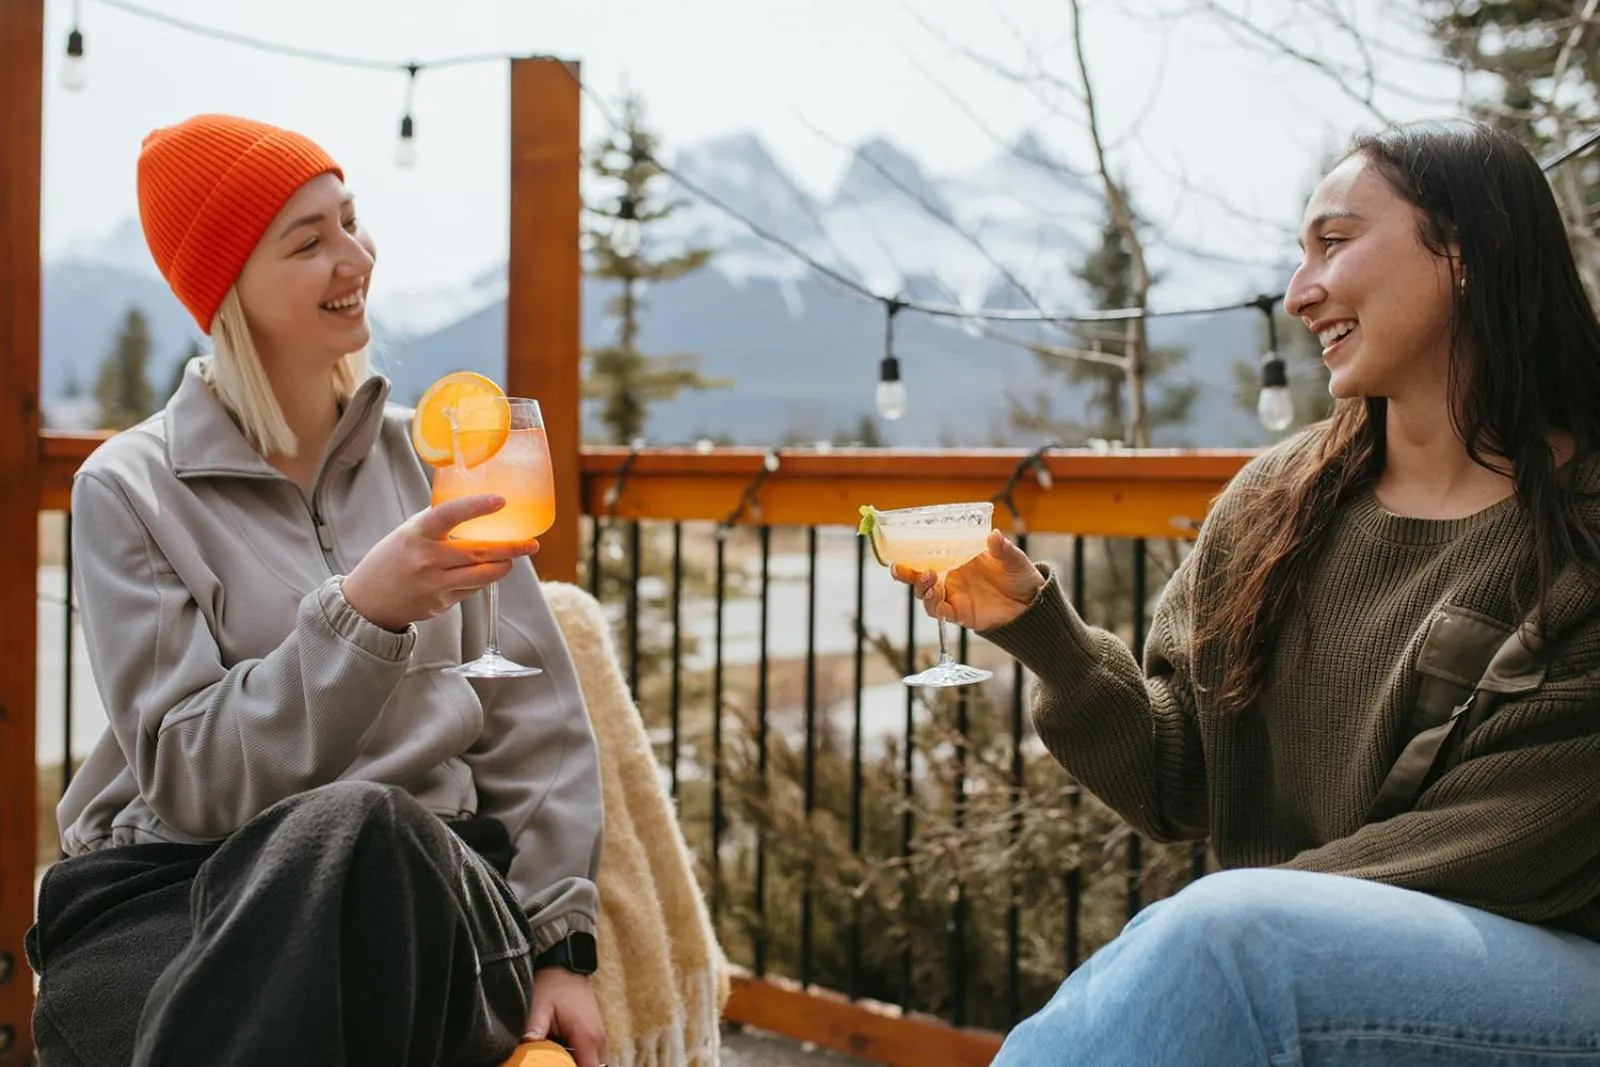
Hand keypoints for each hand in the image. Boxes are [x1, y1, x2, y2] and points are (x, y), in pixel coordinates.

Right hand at [339, 494, 538, 631]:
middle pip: (479, 552)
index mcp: (417, 534)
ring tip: (513, 558)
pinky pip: (472, 589)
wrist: (366, 601)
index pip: (450, 515)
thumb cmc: (392, 559)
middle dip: (511, 548)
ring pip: (483, 575)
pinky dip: (482, 579)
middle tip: (531, 543)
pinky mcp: (441, 604)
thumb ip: (437, 520)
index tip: (501, 500)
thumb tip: (472, 502)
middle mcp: (427, 559)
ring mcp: (434, 584)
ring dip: (503, 566)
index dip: (476, 507)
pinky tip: (484, 573)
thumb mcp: (408, 532)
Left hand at [524, 968, 607, 1066]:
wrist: (565, 969)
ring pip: (599, 1064)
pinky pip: (598, 1057)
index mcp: (586, 1037)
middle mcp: (599, 1039)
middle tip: (557, 1063)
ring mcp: (600, 1037)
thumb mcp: (540, 1006)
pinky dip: (587, 1061)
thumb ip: (535, 1027)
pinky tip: (570, 1058)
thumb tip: (527, 1042)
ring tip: (562, 1061)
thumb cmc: (552, 987)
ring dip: (584, 1065)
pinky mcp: (597, 1034)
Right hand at [892, 529, 1044, 630]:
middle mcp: (952, 577)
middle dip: (906, 573)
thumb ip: (1002, 549)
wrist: (1032, 603)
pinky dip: (933, 605)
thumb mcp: (1012, 558)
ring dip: (921, 587)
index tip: (901, 548)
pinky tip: (936, 596)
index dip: (912, 553)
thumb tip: (994, 536)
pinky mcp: (960, 614)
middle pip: (920, 576)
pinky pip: (939, 612)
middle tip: (898, 568)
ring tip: (927, 577)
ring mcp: (954, 596)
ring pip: (926, 594)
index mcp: (959, 558)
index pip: (930, 554)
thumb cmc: (1020, 575)